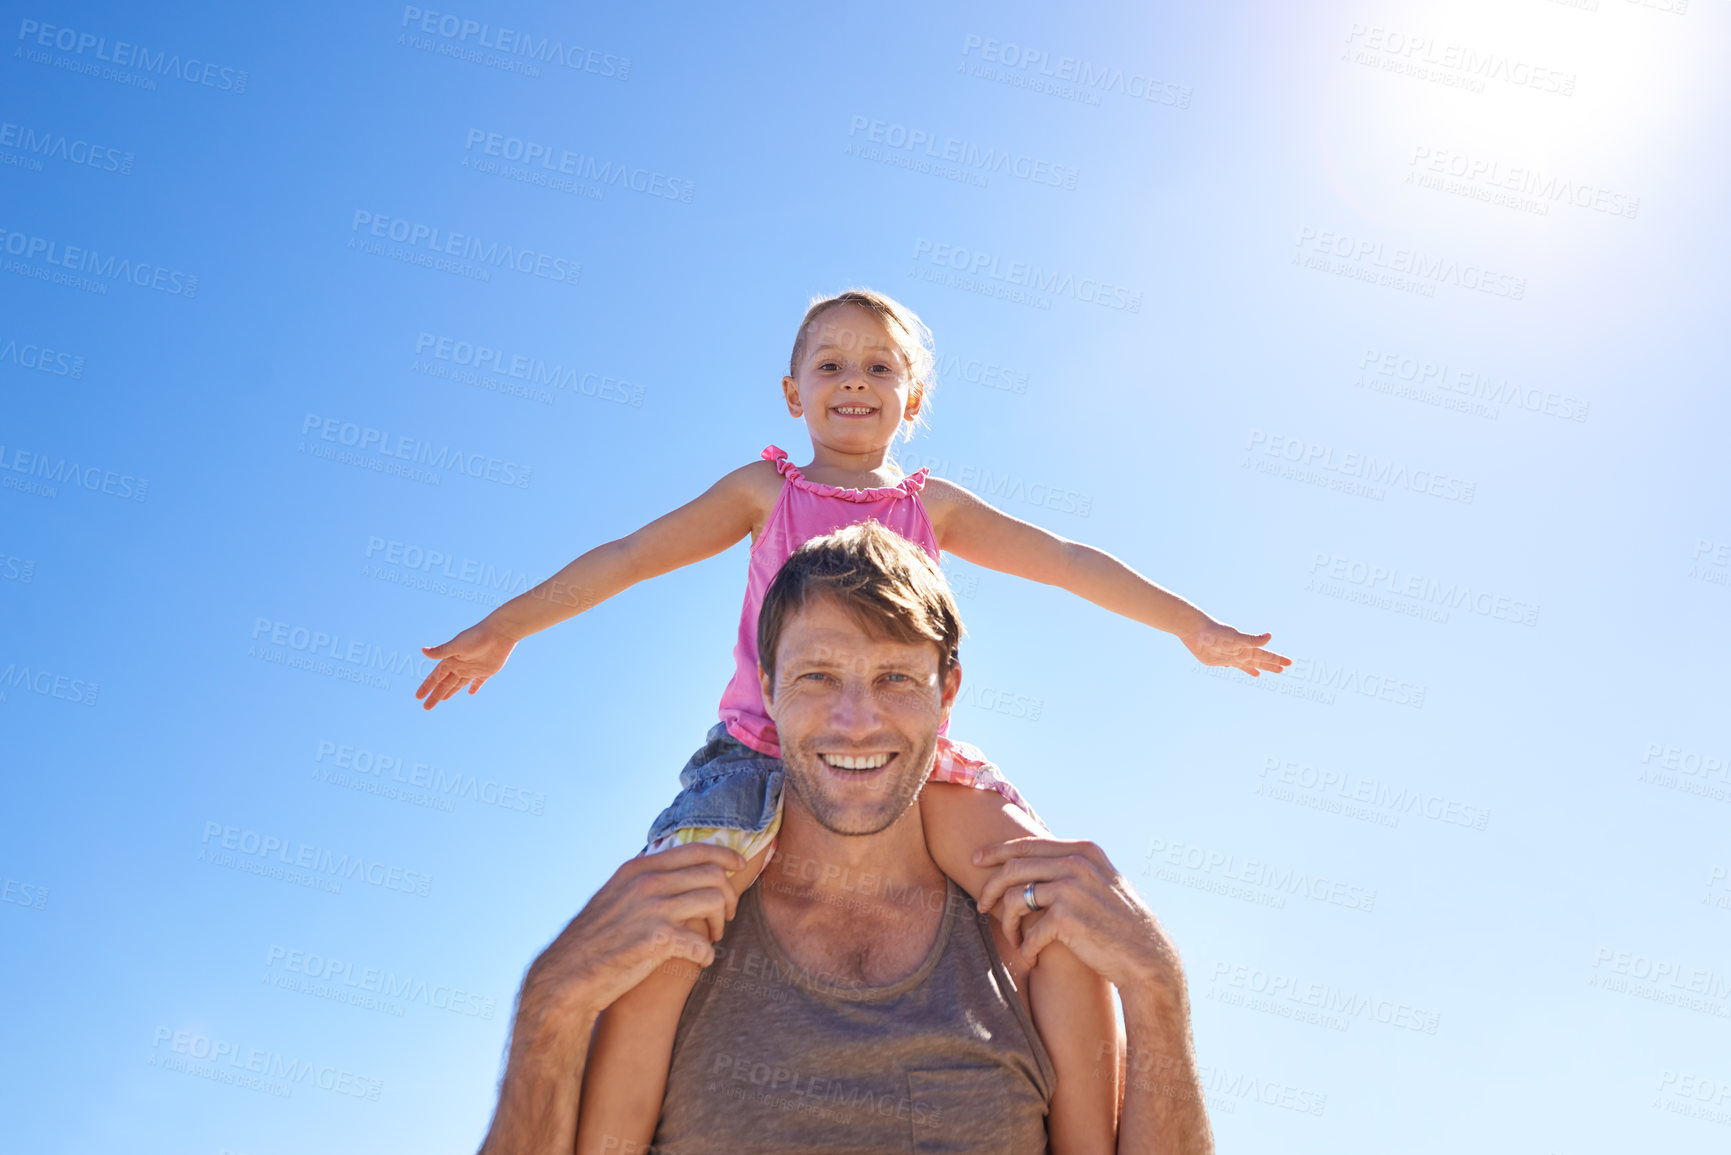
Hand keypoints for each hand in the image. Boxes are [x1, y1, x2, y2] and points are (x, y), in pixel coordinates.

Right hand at [416, 620, 517, 709]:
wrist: (500, 633)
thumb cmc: (477, 637)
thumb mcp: (457, 646)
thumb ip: (441, 652)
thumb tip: (422, 651)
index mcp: (451, 660)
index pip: (436, 677)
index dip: (427, 687)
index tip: (418, 697)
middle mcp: (460, 665)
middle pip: (445, 684)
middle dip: (435, 695)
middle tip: (426, 707)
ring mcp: (473, 668)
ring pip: (458, 684)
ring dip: (450, 692)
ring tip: (442, 699)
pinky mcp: (487, 671)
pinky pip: (478, 682)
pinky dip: (474, 687)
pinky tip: (471, 693)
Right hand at [521, 843, 746, 1025]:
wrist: (567, 975)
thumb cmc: (593, 940)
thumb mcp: (613, 894)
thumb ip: (641, 879)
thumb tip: (667, 866)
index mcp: (639, 868)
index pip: (696, 849)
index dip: (726, 854)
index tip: (740, 865)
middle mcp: (648, 882)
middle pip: (713, 874)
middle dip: (728, 895)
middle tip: (725, 915)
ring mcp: (653, 908)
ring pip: (714, 901)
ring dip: (720, 922)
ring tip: (713, 937)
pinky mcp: (658, 939)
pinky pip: (703, 943)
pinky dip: (707, 954)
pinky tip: (699, 960)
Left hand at [975, 837, 1185, 999]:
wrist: (1146, 957)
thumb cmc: (1118, 922)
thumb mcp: (1100, 881)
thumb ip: (1071, 866)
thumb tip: (1030, 859)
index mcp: (1083, 850)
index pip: (1028, 844)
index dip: (997, 851)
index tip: (977, 861)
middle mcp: (1076, 863)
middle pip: (1013, 868)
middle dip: (990, 888)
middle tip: (981, 906)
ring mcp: (1071, 888)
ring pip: (1015, 899)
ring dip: (1007, 923)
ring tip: (1012, 939)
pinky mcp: (1067, 917)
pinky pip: (1029, 931)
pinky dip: (1026, 946)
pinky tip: (1032, 955)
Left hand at [1178, 619, 1290, 676]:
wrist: (1195, 630)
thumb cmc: (1216, 633)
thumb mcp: (1236, 638)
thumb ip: (1252, 640)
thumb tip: (1270, 636)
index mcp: (1246, 648)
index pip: (1266, 656)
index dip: (1277, 660)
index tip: (1290, 663)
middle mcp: (1239, 652)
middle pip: (1258, 660)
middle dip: (1270, 665)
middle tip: (1283, 669)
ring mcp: (1228, 656)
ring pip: (1244, 664)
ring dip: (1253, 667)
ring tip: (1259, 672)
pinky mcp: (1216, 659)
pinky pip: (1229, 664)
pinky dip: (1233, 666)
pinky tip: (1232, 666)